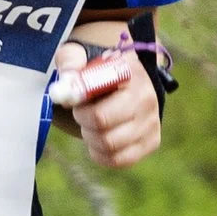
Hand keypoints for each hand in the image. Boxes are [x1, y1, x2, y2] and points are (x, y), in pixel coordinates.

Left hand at [50, 36, 162, 167]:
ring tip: (90, 125)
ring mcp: (151, 121)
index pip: (98, 86)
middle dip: (82, 118)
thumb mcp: (80, 56)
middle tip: (80, 112)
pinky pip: (118, 159)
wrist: (123, 88)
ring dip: (90, 137)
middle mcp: (146, 95)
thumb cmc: (97, 73)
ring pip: (108, 143)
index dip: (78, 96)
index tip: (71, 98)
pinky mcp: (151, 142)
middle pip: (101, 120)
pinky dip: (100, 154)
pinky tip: (97, 140)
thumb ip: (70, 62)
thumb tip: (65, 87)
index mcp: (128, 70)